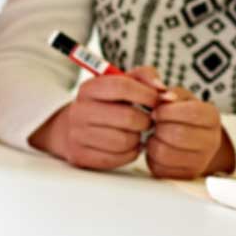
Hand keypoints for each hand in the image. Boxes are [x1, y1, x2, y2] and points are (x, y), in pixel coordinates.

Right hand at [36, 65, 164, 169]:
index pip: (122, 86)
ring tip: (135, 133)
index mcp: (89, 89)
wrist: (70, 129)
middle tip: (146, 121)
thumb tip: (165, 93)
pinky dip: (130, 153)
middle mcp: (79, 110)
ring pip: (125, 140)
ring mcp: (77, 134)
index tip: (156, 100)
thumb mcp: (119, 84)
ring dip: (138, 138)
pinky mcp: (81, 155)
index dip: (146, 94)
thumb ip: (144, 78)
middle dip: (145, 120)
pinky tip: (127, 145)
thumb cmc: (104, 105)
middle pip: (128, 117)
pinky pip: (119, 158)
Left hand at [146, 86, 233, 178]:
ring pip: (165, 153)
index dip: (167, 111)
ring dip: (152, 142)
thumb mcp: (180, 97)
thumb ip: (171, 92)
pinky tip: (157, 147)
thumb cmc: (181, 114)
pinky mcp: (186, 175)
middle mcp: (212, 141)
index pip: (191, 112)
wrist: (193, 140)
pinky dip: (151, 157)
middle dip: (158, 127)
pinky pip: (160, 168)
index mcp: (212, 117)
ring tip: (154, 135)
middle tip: (153, 124)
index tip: (156, 110)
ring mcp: (201, 161)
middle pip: (178, 134)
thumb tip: (165, 95)